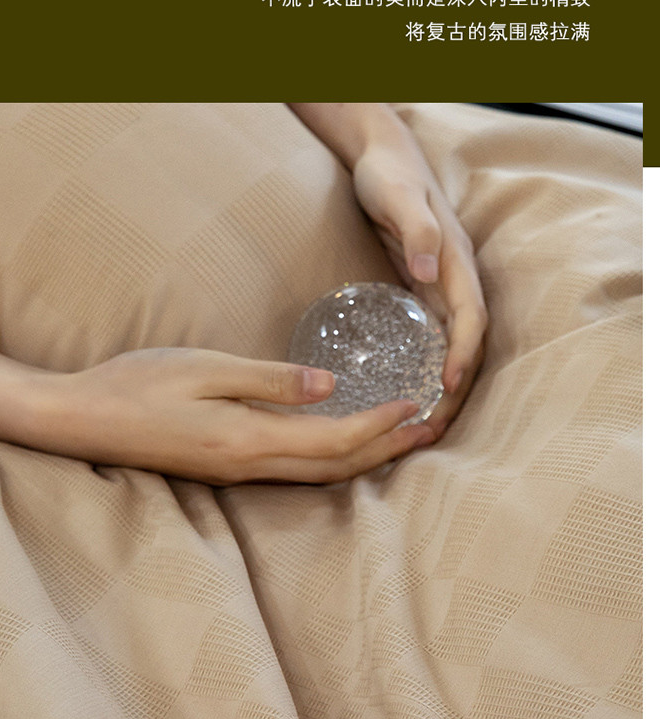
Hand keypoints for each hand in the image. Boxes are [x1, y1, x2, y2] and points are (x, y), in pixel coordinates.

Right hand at [53, 347, 435, 484]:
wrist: (81, 421)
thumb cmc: (135, 385)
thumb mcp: (203, 367)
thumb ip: (269, 380)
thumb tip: (330, 386)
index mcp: (247, 440)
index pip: (334, 441)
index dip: (382, 425)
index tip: (419, 402)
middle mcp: (250, 467)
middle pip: (338, 469)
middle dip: (390, 450)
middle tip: (434, 428)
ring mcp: (239, 473)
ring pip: (321, 476)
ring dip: (367, 459)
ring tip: (406, 438)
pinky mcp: (229, 468)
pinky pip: (297, 471)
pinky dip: (334, 459)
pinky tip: (347, 444)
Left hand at [351, 132, 486, 438]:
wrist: (381, 154)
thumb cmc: (388, 174)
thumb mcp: (398, 196)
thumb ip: (414, 230)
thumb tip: (428, 270)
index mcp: (455, 263)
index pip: (470, 319)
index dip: (462, 355)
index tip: (446, 388)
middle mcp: (454, 280)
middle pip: (466, 345)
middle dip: (456, 389)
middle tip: (433, 430)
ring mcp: (440, 288)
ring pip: (451, 348)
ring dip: (444, 389)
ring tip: (424, 429)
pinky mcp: (422, 293)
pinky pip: (432, 341)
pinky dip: (427, 372)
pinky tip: (410, 398)